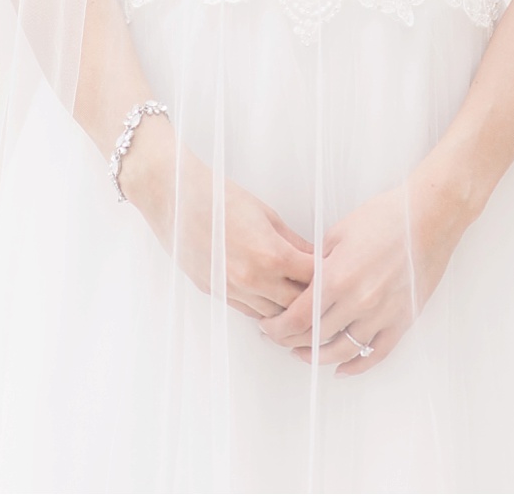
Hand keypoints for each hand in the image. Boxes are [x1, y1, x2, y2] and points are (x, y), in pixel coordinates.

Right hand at [123, 122, 314, 318]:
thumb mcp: (267, 214)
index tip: (338, 277)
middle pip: (295, 306)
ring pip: (271, 315)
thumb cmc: (220, 197)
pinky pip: (247, 311)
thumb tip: (315, 257)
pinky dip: (263, 309)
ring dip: (287, 312)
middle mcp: (251, 279)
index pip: (312, 281)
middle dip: (312, 302)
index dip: (328, 280)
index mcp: (270, 255)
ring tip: (304, 303)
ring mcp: (230, 290)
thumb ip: (293, 242)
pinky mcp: (214, 292)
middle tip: (326, 297)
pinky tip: (274, 301)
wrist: (175, 198)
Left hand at [259, 167, 470, 374]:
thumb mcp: (340, 232)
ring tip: (304, 353)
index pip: (296, 318)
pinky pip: (376, 354)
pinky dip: (356, 366)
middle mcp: (358, 301)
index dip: (276, 328)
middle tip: (280, 338)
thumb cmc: (387, 216)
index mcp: (337, 277)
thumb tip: (302, 283)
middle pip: (313, 338)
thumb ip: (318, 262)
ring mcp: (382, 314)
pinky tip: (342, 368)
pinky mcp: (402, 319)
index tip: (268, 327)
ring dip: (317, 357)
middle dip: (290, 341)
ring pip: (341, 352)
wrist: (430, 216)